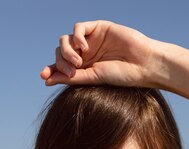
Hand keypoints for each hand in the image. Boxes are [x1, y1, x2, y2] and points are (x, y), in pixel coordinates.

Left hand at [40, 20, 160, 86]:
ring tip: (78, 62)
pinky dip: (76, 37)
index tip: (44, 76)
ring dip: (67, 51)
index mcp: (85, 68)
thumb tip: (46, 80)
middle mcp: (86, 54)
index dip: (51, 70)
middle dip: (61, 61)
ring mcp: (92, 40)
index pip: (61, 66)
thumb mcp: (94, 78)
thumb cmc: (123, 76)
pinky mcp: (99, 27)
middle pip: (60, 52)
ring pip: (66, 40)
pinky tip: (83, 47)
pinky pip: (78, 28)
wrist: (145, 64)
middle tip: (72, 70)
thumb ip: (71, 78)